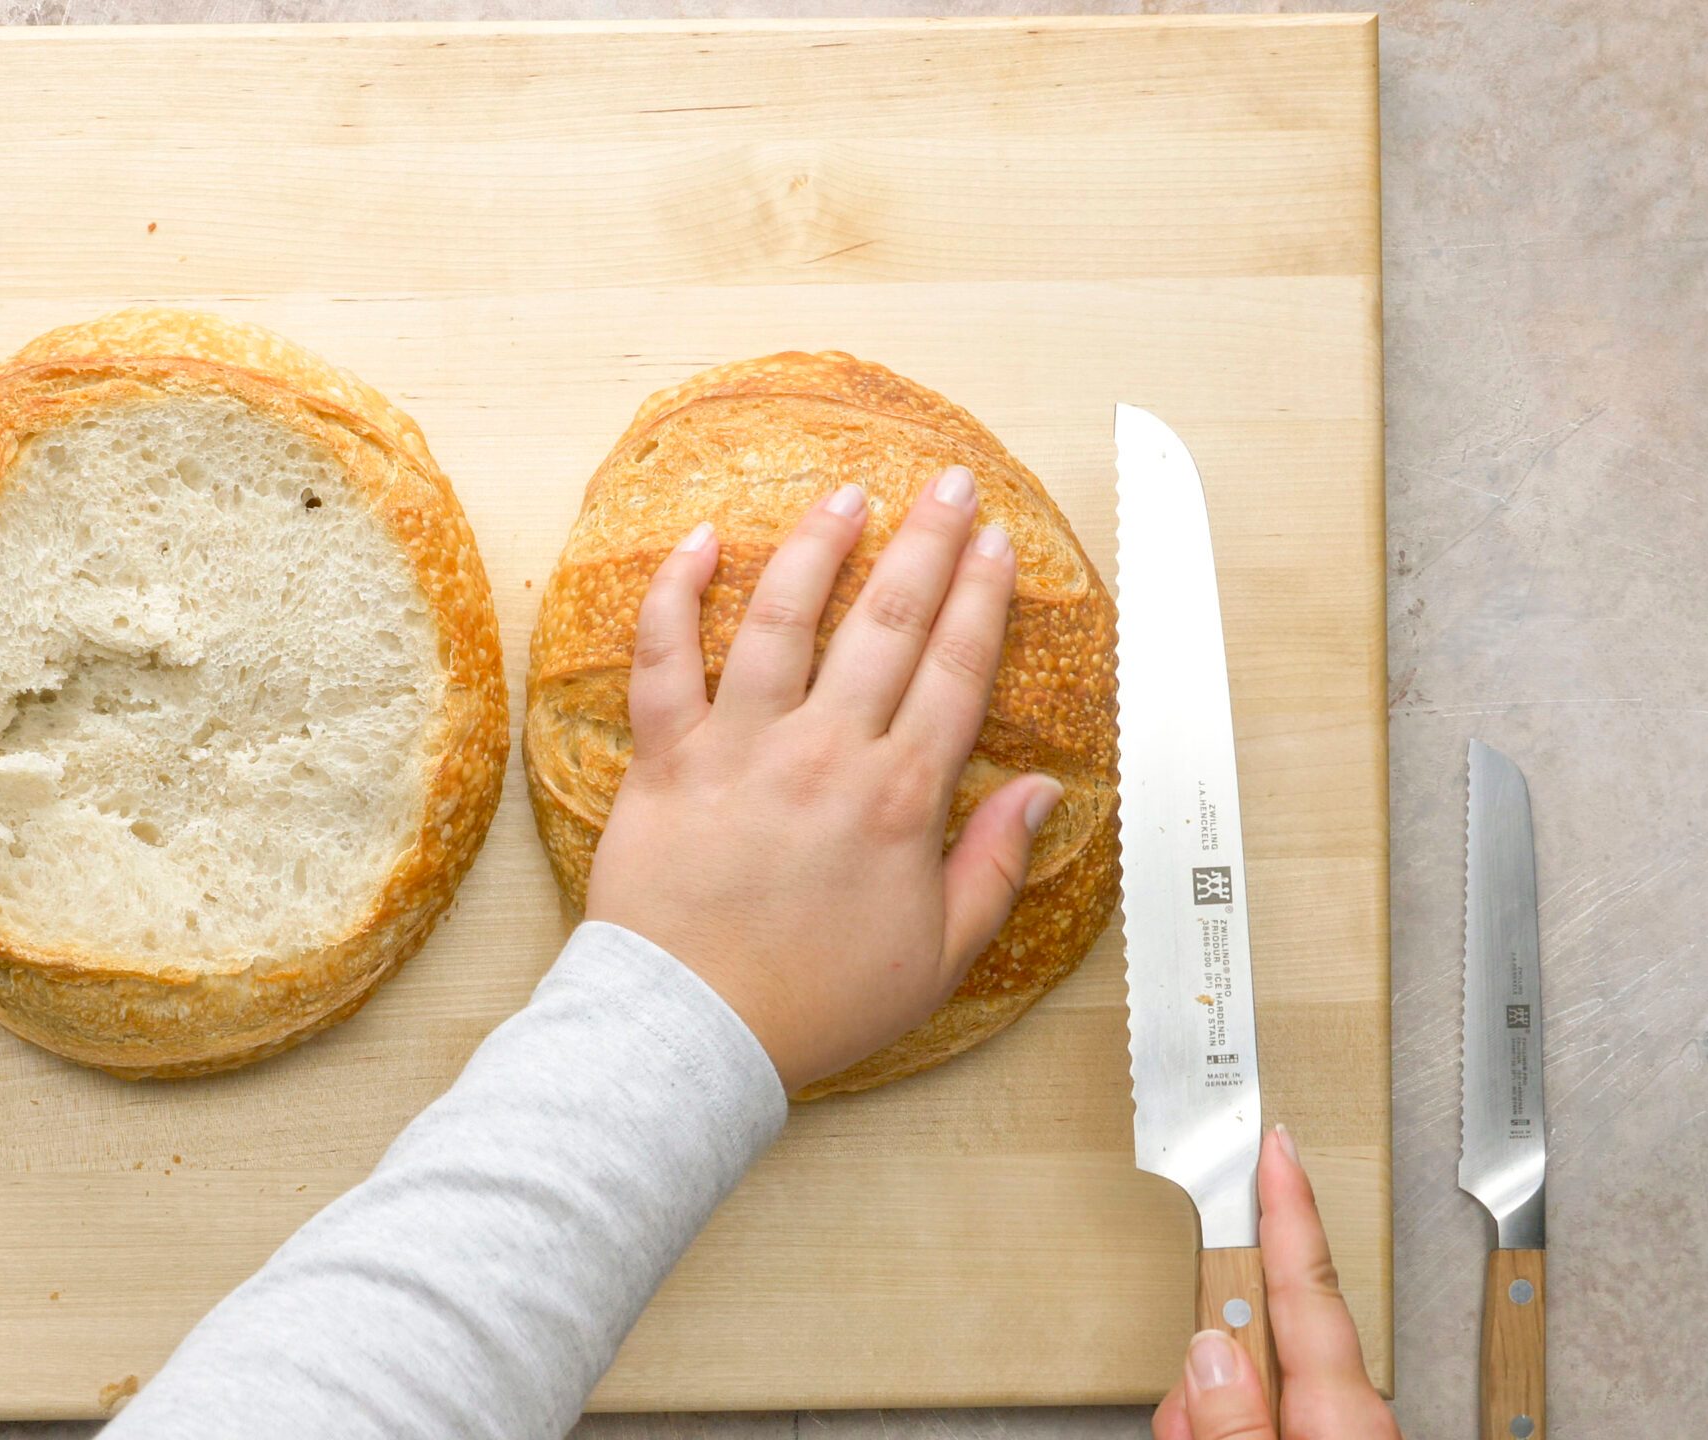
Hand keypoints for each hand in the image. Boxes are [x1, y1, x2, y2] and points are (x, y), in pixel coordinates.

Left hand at [582, 469, 1065, 1091]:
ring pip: (782, 618)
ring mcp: (741, 747)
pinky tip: (703, 541)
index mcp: (900, 799)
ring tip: (845, 496)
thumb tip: (1043, 792)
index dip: (981, 597)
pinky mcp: (665, 758)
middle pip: (887, 623)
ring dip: (818, 547)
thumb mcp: (937, 956)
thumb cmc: (814, 1004)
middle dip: (924, 543)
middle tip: (945, 483)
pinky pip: (664, 658)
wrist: (694, 1032)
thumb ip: (994, 866)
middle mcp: (825, 753)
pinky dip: (677, 593)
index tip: (995, 543)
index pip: (955, 670)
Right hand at [1153, 1127, 1401, 1439]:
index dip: (1288, 1207)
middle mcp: (1347, 1417)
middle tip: (1188, 1425)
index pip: (1307, 1284)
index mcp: (1344, 1413)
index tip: (1278, 1147)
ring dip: (1205, 1418)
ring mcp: (1334, 1432)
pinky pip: (1255, 1417)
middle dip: (1207, 1365)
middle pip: (1257, 1341)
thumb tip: (1207, 1351)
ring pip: (1242, 1387)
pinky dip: (1218, 1432)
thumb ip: (1232, 1419)